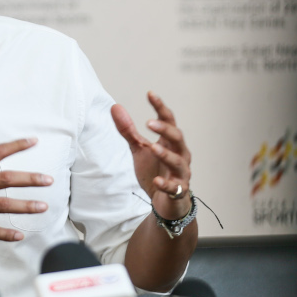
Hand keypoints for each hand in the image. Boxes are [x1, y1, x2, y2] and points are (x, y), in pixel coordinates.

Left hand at [111, 92, 192, 219]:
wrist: (164, 202)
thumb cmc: (155, 171)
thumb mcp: (139, 149)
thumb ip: (128, 130)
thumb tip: (115, 107)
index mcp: (170, 142)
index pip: (168, 120)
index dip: (160, 107)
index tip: (150, 93)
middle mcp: (179, 154)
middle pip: (177, 138)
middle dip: (165, 130)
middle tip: (149, 123)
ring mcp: (181, 173)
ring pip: (178, 161)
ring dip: (166, 154)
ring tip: (153, 148)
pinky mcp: (178, 191)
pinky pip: (174, 187)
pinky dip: (166, 184)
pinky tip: (156, 181)